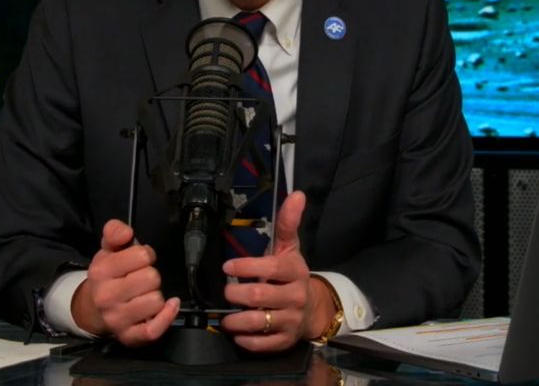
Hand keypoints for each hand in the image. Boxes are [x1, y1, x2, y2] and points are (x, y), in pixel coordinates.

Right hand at [71, 219, 179, 346]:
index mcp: (101, 271)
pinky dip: (166, 317)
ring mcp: (117, 319)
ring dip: (156, 295)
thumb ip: (115, 232)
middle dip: (151, 276)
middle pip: (152, 278)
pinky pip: (154, 329)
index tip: (139, 261)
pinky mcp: (129, 336)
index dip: (145, 255)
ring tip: (144, 295)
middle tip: (141, 280)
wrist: (93, 309)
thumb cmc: (108, 276)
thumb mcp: (107, 249)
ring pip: (157, 300)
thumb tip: (126, 232)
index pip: (142, 255)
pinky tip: (169, 306)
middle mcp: (107, 296)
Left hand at [220, 191, 336, 351]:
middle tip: (227, 291)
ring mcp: (291, 320)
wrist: (312, 309)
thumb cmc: (291, 275)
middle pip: (260, 296)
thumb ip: (288, 222)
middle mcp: (295, 296)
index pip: (271, 268)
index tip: (228, 266)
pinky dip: (245, 339)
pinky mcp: (285, 341)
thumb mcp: (290, 248)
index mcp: (295, 271)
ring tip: (226, 316)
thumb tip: (297, 194)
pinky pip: (262, 344)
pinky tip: (238, 332)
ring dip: (236, 320)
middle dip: (236, 294)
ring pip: (259, 322)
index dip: (247, 267)